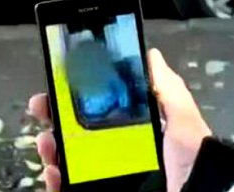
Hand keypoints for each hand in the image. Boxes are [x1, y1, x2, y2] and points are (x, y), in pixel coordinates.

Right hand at [29, 49, 211, 191]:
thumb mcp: (182, 116)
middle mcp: (121, 152)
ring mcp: (110, 176)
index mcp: (139, 130)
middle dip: (56, 118)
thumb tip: (150, 54)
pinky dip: (55, 181)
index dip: (78, 97)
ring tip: (47, 143)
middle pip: (78, 132)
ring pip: (69, 160)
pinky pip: (70, 188)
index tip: (58, 85)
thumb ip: (166, 87)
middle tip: (42, 108)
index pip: (101, 108)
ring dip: (51, 147)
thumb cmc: (191, 157)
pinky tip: (53, 172)